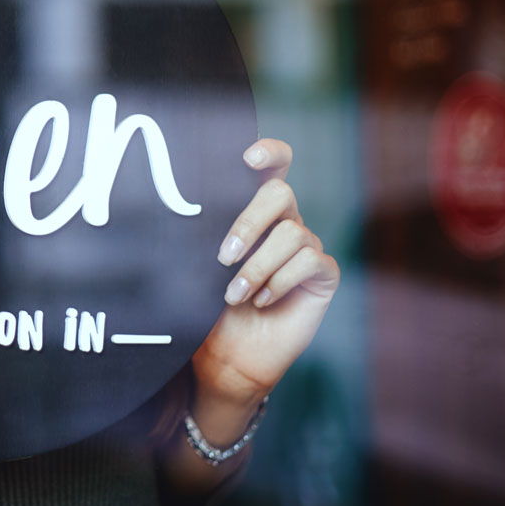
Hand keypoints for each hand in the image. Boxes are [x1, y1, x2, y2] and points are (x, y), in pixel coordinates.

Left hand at [192, 138, 340, 408]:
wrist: (228, 353)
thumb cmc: (208, 304)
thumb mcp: (197, 265)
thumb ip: (204, 234)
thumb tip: (181, 206)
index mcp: (253, 210)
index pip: (272, 167)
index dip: (269, 152)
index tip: (248, 156)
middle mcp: (284, 221)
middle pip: (280, 193)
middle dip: (249, 221)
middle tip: (223, 256)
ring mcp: (306, 246)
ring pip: (293, 233)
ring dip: (257, 266)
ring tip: (233, 295)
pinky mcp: (323, 274)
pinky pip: (310, 261)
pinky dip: (280, 281)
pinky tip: (261, 301)